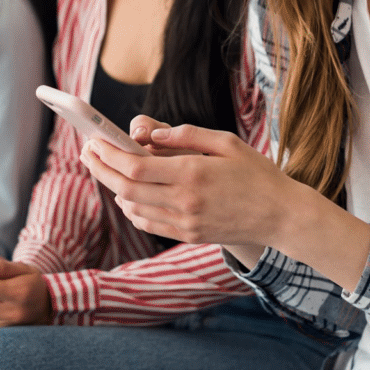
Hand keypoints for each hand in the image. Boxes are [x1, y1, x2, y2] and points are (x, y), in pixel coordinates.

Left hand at [86, 117, 369, 287]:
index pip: (135, 167)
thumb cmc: (255, 172)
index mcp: (192, 173)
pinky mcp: (189, 235)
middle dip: (101, 169)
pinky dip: (132, 207)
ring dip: (114, 188)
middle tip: (88, 153)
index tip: (94, 142)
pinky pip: (148, 222)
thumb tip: (150, 134)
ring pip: (133, 207)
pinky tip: (129, 193)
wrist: (280, 216)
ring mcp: (185, 223)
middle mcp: (184, 201)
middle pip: (126, 188)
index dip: (108, 155)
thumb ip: (186, 135)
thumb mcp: (225, 142)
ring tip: (107, 168)